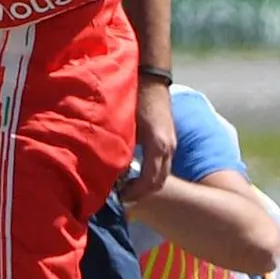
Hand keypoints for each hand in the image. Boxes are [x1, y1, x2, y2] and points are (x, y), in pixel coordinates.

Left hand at [131, 75, 177, 195]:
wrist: (152, 80)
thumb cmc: (136, 99)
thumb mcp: (125, 125)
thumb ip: (119, 148)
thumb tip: (108, 171)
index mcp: (158, 146)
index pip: (150, 181)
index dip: (135, 193)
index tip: (120, 197)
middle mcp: (168, 148)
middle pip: (159, 182)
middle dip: (141, 194)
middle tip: (122, 198)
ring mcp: (171, 145)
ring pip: (162, 175)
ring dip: (146, 185)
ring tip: (126, 188)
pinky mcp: (169, 141)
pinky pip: (162, 165)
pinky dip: (150, 174)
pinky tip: (134, 173)